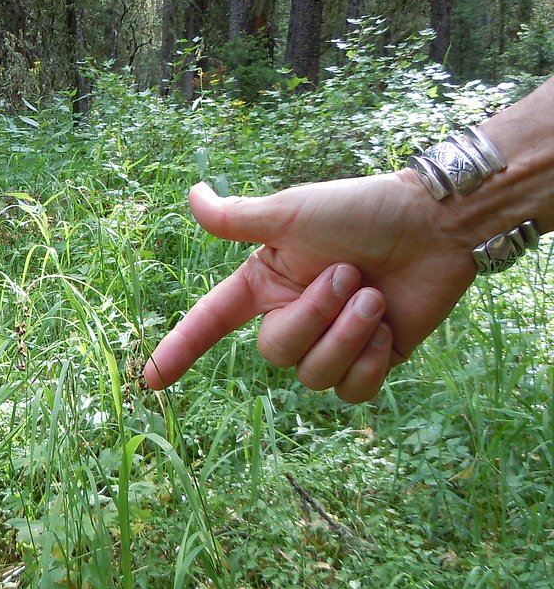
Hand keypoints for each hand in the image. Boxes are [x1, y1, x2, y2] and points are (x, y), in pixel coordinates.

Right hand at [144, 172, 482, 402]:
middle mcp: (293, 317)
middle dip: (316, 315)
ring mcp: (332, 343)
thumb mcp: (293, 212)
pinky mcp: (371, 362)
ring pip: (315, 376)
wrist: (438, 224)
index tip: (150, 381)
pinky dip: (372, 361)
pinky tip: (388, 328)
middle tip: (350, 275)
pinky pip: (353, 391)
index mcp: (266, 285)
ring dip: (349, 335)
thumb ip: (238, 218)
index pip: (211, 323)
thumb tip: (191, 197)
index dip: (180, 350)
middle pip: (276, 353)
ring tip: (376, 297)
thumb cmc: (362, 210)